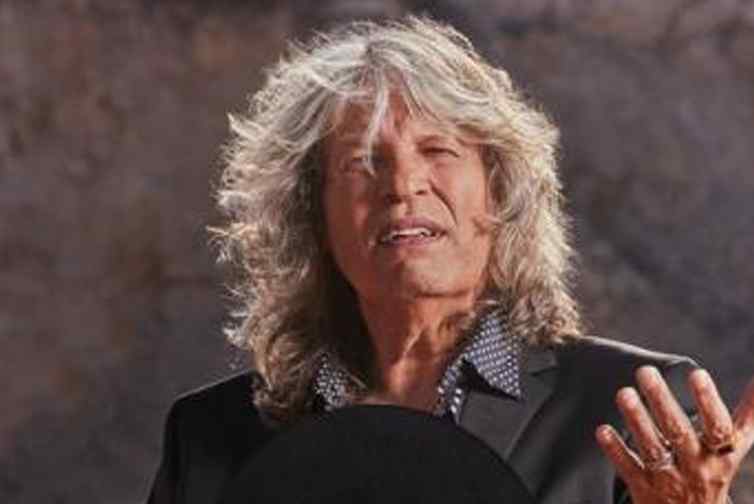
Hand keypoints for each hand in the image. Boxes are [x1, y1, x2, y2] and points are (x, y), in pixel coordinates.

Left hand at [596, 366, 753, 503]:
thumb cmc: (713, 472)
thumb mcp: (733, 449)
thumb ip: (746, 416)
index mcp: (720, 454)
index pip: (718, 427)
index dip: (709, 401)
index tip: (696, 374)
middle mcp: (696, 467)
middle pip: (679, 433)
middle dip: (662, 401)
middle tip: (645, 371)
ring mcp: (670, 479)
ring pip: (653, 449)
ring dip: (637, 420)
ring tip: (623, 392)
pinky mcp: (645, 489)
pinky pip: (629, 469)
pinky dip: (616, 450)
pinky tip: (602, 429)